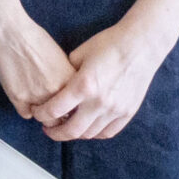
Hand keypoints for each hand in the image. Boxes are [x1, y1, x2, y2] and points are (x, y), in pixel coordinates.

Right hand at [0, 9, 77, 120]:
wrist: (11, 32)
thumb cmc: (35, 39)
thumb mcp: (60, 58)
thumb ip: (65, 78)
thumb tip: (67, 93)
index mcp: (70, 81)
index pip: (77, 107)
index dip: (72, 108)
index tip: (67, 107)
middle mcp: (56, 92)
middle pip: (63, 117)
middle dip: (59, 116)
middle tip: (53, 109)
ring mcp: (36, 96)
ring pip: (43, 118)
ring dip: (42, 113)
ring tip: (38, 105)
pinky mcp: (18, 98)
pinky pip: (25, 114)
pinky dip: (25, 109)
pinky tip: (24, 99)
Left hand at [33, 19, 174, 141]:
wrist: (140, 45)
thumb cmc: (108, 44)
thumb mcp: (79, 54)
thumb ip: (65, 74)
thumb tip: (53, 87)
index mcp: (83, 86)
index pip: (54, 110)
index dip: (41, 115)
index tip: (37, 113)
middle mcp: (99, 102)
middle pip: (71, 131)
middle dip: (55, 133)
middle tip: (47, 128)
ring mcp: (116, 110)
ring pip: (90, 134)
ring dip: (74, 134)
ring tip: (66, 126)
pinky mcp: (128, 113)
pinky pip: (108, 132)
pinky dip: (94, 134)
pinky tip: (87, 127)